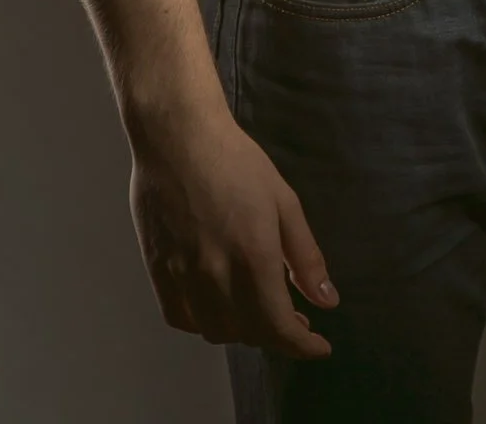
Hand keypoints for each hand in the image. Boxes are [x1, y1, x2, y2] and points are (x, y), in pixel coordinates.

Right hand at [129, 100, 338, 358]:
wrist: (178, 137)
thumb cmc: (237, 161)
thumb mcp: (284, 201)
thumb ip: (305, 257)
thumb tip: (326, 301)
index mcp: (254, 256)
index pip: (278, 328)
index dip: (302, 346)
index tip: (318, 347)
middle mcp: (216, 275)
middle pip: (249, 333)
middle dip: (277, 335)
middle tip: (293, 319)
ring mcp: (183, 275)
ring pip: (215, 331)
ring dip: (242, 330)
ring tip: (257, 309)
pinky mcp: (158, 270)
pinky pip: (181, 317)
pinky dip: (203, 322)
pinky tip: (217, 304)